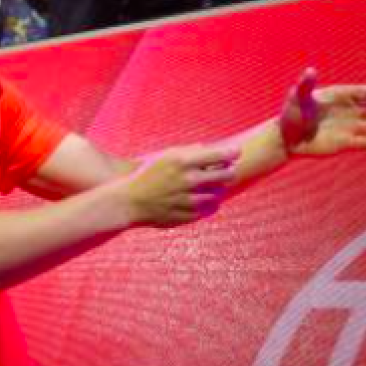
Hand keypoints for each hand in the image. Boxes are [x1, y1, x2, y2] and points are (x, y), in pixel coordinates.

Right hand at [120, 145, 239, 226]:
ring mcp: (189, 200)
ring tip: (210, 186)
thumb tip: (208, 148)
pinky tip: (203, 199)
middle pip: (226, 175)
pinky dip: (210, 204)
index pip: (220, 155)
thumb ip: (188, 151)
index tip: (236, 152)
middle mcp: (189, 180)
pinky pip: (210, 210)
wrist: (130, 202)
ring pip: (219, 194)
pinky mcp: (188, 216)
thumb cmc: (147, 175)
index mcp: (183, 162)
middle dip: (229, 172)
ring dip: (218, 189)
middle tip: (228, 171)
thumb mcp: (165, 156)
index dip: (232, 153)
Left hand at [279, 68, 365, 156]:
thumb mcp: (298, 97)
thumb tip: (310, 70)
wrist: (287, 137)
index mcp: (339, 96)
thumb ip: (306, 84)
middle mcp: (347, 111)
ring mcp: (347, 127)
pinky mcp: (344, 142)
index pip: (362, 93)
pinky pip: (362, 142)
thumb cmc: (292, 114)